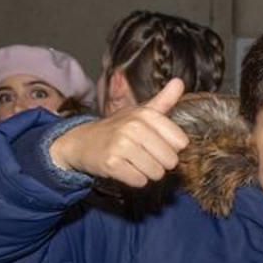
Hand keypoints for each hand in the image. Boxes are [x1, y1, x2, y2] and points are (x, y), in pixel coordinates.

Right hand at [49, 79, 187, 186]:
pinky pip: (140, 181)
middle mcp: (134, 127)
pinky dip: (134, 179)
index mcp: (146, 114)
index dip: (170, 147)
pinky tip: (124, 169)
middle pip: (170, 160)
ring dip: (147, 172)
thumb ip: (163, 100)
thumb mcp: (140, 112)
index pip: (181, 142)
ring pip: (156, 173)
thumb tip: (179, 82)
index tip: (155, 143)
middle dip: (160, 162)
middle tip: (143, 154)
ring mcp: (121, 145)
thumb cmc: (117, 128)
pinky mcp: (112, 163)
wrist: (81, 142)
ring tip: (133, 161)